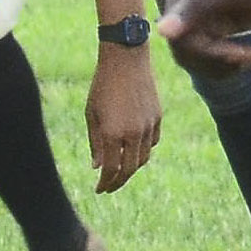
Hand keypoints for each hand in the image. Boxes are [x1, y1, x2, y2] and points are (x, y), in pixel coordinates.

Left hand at [87, 39, 162, 190]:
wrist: (127, 61)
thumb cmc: (102, 86)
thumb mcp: (91, 114)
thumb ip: (95, 143)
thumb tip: (98, 168)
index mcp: (112, 133)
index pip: (111, 169)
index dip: (105, 183)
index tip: (99, 190)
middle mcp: (133, 133)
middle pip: (129, 169)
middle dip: (118, 181)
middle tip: (108, 187)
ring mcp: (149, 126)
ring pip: (143, 158)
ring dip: (131, 169)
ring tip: (120, 173)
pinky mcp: (158, 117)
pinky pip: (152, 142)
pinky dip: (143, 152)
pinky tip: (133, 153)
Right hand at [166, 0, 250, 74]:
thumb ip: (199, 4)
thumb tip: (161, 29)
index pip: (177, 32)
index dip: (205, 50)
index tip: (242, 54)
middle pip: (181, 44)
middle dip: (214, 58)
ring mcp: (199, 9)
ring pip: (191, 50)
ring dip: (219, 63)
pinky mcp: (214, 18)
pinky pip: (207, 48)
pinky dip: (225, 59)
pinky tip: (249, 56)